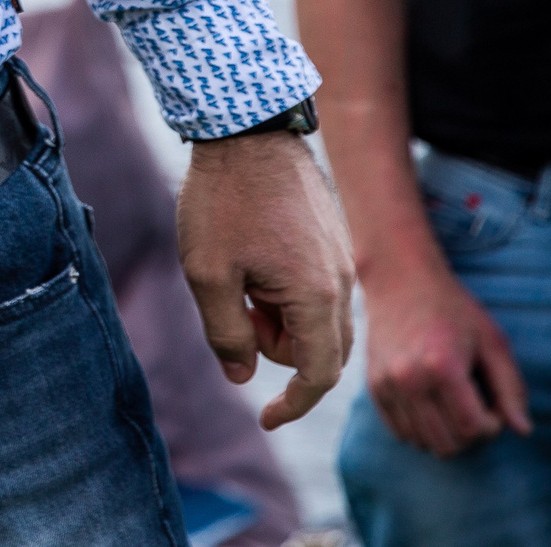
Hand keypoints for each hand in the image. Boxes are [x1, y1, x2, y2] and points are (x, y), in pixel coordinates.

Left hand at [177, 130, 356, 428]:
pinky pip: (316, 287)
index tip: (266, 420)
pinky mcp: (332, 239)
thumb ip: (226, 332)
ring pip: (317, 318)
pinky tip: (250, 257)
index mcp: (317, 296)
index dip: (294, 405)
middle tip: (233, 309)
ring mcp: (342, 257)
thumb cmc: (223, 200)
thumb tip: (244, 376)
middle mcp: (342, 281)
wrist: (248, 130)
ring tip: (237, 276)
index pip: (318, 374)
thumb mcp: (208, 273)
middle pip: (319, 349)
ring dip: (277, 317)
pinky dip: (284, 291)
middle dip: (275, 348)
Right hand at [362, 250, 531, 455]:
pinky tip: (432, 405)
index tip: (493, 405)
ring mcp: (386, 384)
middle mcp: (408, 379)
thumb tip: (522, 431)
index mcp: (441, 367)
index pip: (473, 429)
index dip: (493, 426)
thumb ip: (511, 388)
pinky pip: (401, 433)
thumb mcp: (492, 342)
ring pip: (423, 442)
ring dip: (446, 434)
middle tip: (475, 407)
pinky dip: (421, 430)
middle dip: (471, 435)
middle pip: (448, 443)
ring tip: (453, 406)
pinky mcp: (373, 386)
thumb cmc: (453, 309)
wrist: (399, 280)